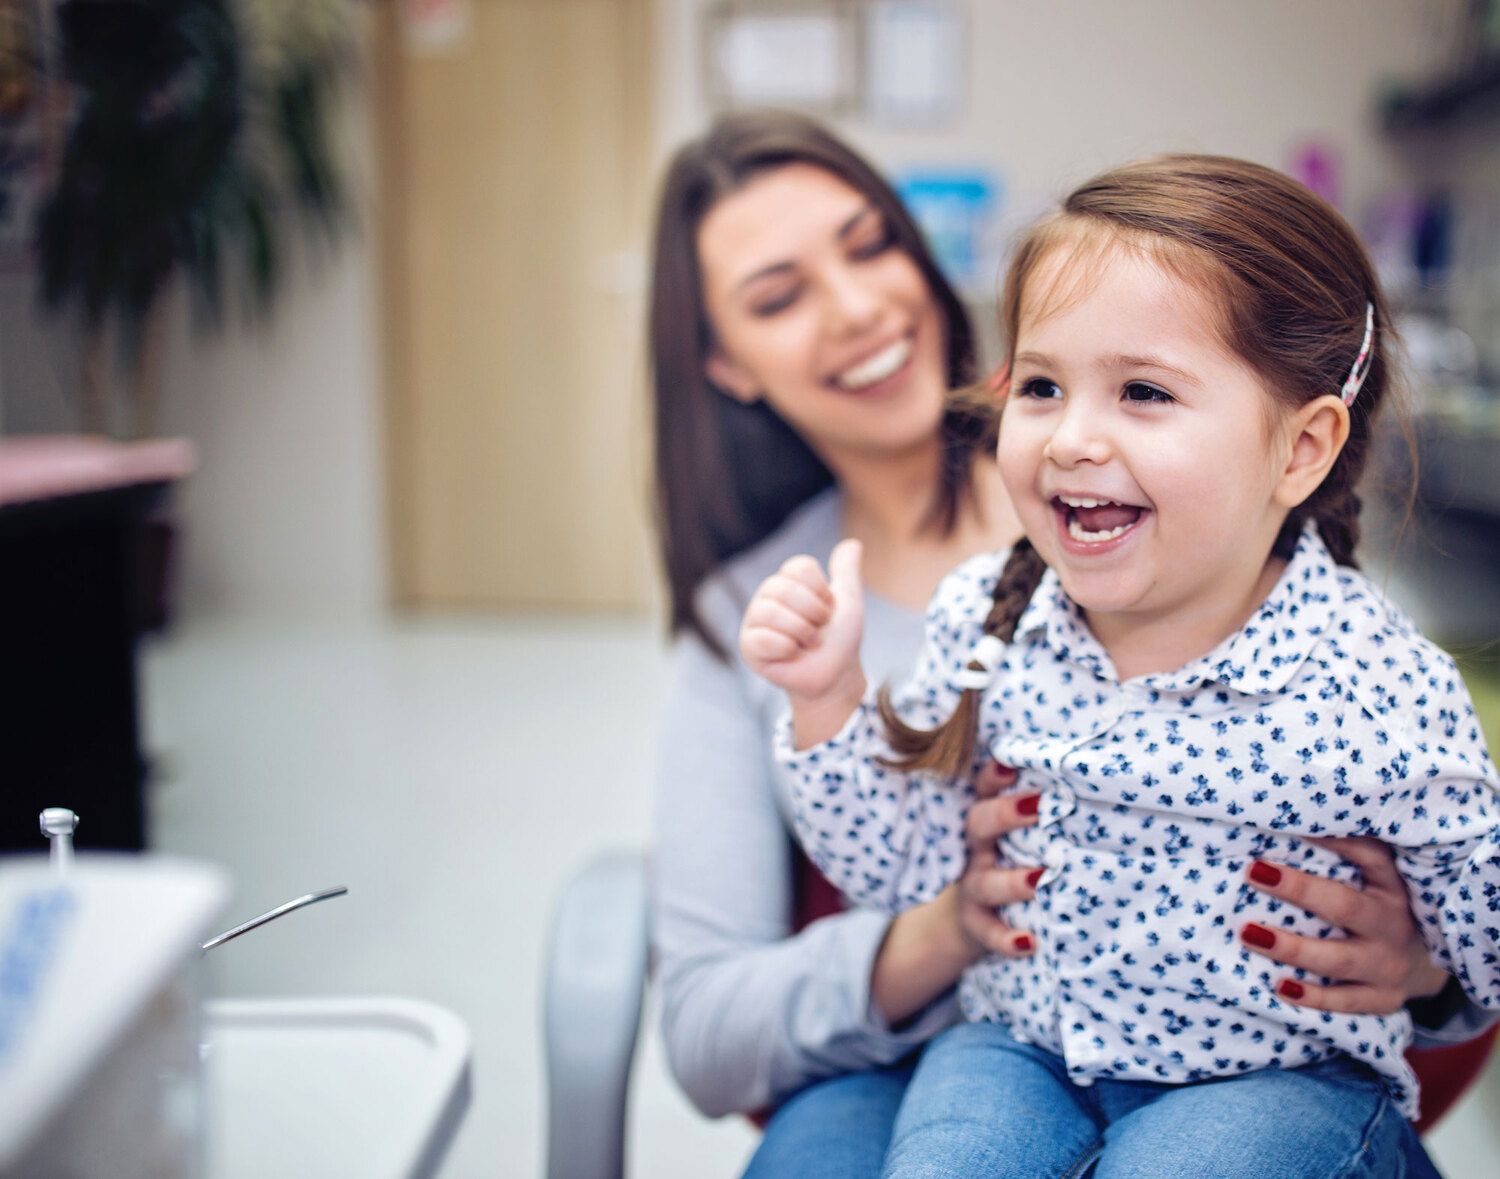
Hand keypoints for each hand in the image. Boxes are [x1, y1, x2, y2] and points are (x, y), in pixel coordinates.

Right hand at [740, 539, 865, 704]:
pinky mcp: (749, 646)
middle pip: (784, 588)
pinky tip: (791, 655)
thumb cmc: (839, 639)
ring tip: (807, 644)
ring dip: (802, 632)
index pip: (799, 567)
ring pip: (771, 611)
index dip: (821, 591)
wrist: (836, 676)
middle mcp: (767, 596)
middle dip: (813, 614)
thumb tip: (853, 543)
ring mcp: (755, 621)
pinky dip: (787, 648)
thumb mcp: (848, 603)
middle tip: (819, 630)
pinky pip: (763, 638)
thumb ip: (846, 572)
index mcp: (787, 582)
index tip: (828, 609)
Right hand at [870, 761, 1039, 1022]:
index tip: (1010, 764)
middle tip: (1038, 806)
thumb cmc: (1007, 860)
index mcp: (985, 820)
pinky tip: (1029, 943)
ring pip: (985, 882)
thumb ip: (1036, 811)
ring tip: (1040, 880)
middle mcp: (975, 849)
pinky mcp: (977, 924)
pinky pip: (989, 931)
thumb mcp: (1012, 834)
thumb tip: (1089, 780)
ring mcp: (973, 887)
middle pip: (979, 825)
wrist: (967, 918)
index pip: (984, 789)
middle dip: (1005, 814)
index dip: (993, 775)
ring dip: (1011, 881)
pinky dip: (1006, 938)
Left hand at [1239, 836, 1448, 1012]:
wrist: (1425, 963)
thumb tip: (1278, 825)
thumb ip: (1343, 855)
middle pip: (1346, 907)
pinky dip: (1313, 997)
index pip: (1369, 856)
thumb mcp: (1377, 878)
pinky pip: (1346, 1001)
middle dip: (1299, 889)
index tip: (1288, 824)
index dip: (1334, 840)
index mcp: (1393, 885)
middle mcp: (1393, 924)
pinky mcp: (1383, 998)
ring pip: (1339, 959)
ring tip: (1249, 933)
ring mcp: (1389, 965)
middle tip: (1253, 872)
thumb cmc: (1380, 906)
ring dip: (1293, 947)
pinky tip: (1279, 986)